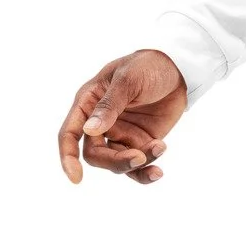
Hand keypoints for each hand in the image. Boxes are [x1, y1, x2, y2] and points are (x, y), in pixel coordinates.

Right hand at [57, 50, 187, 184]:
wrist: (177, 69)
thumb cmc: (146, 66)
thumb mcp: (127, 79)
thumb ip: (109, 105)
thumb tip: (89, 130)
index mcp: (88, 103)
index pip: (69, 134)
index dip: (68, 157)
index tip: (76, 178)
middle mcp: (99, 123)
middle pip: (95, 155)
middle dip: (115, 161)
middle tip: (139, 157)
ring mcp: (120, 134)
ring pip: (117, 164)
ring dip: (136, 164)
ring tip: (159, 148)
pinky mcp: (139, 142)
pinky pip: (137, 166)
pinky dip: (146, 172)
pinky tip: (159, 171)